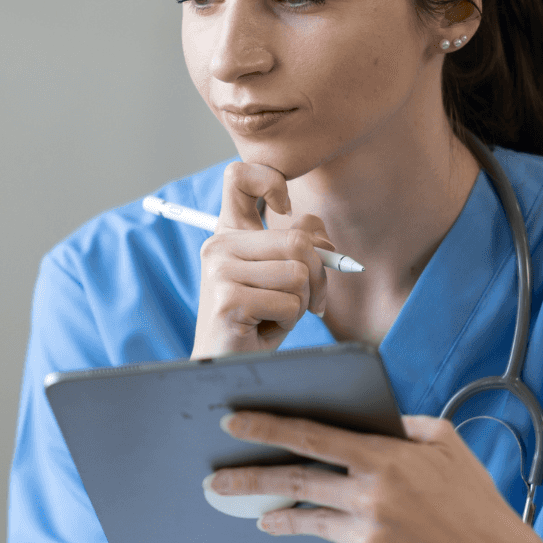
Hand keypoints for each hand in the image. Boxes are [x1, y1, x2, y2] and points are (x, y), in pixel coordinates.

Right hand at [191, 163, 336, 357]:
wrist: (227, 365)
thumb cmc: (256, 322)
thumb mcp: (281, 276)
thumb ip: (300, 246)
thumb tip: (324, 241)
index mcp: (228, 235)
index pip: (238, 178)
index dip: (269, 181)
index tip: (285, 209)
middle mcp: (218, 246)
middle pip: (298, 240)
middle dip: (317, 277)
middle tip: (309, 302)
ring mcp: (220, 271)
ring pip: (298, 274)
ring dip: (301, 304)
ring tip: (276, 316)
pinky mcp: (228, 299)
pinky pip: (289, 303)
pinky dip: (289, 322)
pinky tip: (264, 329)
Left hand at [207, 412, 541, 542]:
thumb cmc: (468, 496)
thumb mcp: (443, 441)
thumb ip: (399, 425)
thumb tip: (359, 416)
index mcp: (385, 458)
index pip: (312, 436)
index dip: (267, 427)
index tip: (232, 422)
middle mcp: (370, 495)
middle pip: (293, 480)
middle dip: (247, 477)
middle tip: (214, 479)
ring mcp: (365, 533)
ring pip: (305, 517)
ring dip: (274, 512)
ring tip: (253, 511)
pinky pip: (337, 541)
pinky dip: (335, 533)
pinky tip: (346, 531)